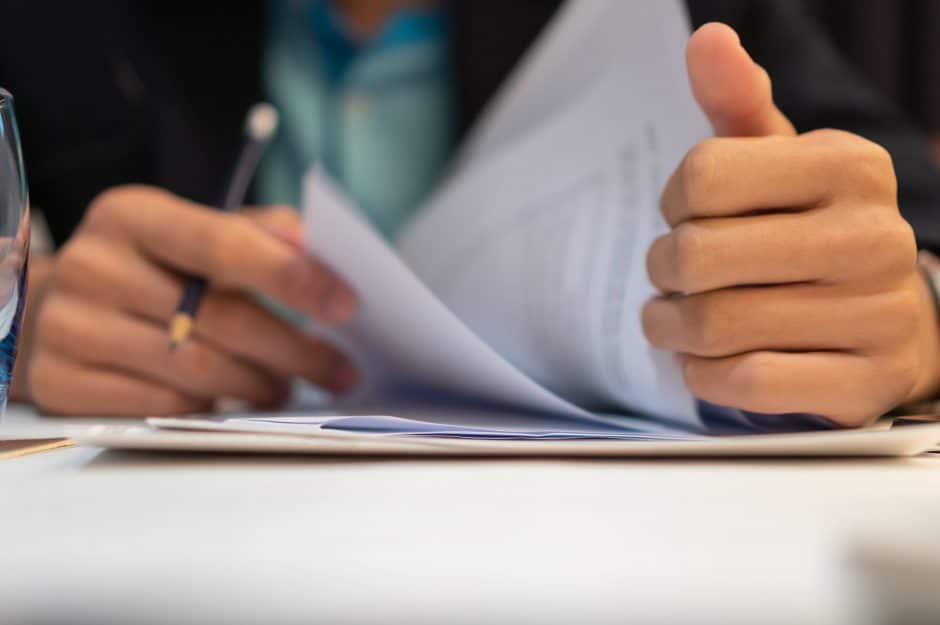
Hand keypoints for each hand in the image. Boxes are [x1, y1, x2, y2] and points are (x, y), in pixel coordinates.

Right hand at [27, 185, 357, 415]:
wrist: (55, 305)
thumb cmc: (149, 269)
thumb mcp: (192, 232)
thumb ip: (255, 233)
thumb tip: (313, 242)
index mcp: (132, 215)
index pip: (225, 244)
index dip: (293, 277)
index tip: (346, 306)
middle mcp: (92, 265)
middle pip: (220, 318)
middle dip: (296, 350)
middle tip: (340, 371)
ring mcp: (68, 326)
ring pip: (197, 370)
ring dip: (259, 385)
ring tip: (287, 388)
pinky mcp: (60, 381)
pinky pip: (162, 407)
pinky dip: (211, 410)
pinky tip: (233, 404)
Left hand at [642, 23, 939, 425]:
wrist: (887, 320)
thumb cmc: (807, 231)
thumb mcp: (778, 162)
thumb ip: (737, 102)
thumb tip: (708, 39)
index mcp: (849, 166)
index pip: (702, 176)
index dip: (674, 202)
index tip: (687, 214)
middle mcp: (874, 236)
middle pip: (697, 256)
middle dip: (662, 271)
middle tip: (668, 277)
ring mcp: (877, 315)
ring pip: (715, 326)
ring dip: (671, 327)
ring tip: (674, 320)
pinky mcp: (864, 383)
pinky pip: (746, 383)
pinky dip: (704, 375)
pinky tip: (706, 361)